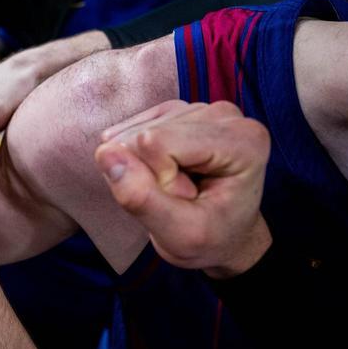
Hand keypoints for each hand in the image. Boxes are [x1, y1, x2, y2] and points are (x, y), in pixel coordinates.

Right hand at [94, 100, 272, 278]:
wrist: (225, 236)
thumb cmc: (212, 239)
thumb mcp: (179, 235)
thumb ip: (142, 198)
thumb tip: (105, 154)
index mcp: (242, 140)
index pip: (157, 143)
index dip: (159, 180)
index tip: (188, 200)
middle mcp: (225, 115)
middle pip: (145, 134)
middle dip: (150, 172)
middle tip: (181, 196)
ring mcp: (200, 108)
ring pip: (134, 132)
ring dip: (144, 166)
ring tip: (176, 186)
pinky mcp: (176, 111)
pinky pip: (129, 130)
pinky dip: (135, 156)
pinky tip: (159, 171)